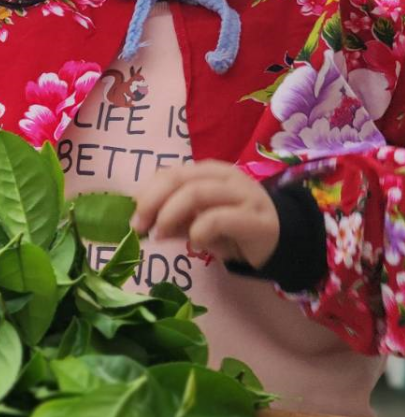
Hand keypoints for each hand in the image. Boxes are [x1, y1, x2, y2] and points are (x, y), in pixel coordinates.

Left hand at [131, 161, 279, 268]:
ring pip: (196, 193)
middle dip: (151, 202)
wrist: (282, 242)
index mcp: (208, 172)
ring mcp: (244, 195)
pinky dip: (199, 232)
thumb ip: (173, 219)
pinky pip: (219, 219)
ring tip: (160, 236)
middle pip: (178, 179)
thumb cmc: (233, 229)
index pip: (169, 173)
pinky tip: (196, 244)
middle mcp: (225, 177)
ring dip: (169, 215)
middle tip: (139, 227)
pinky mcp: (257, 220)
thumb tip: (141, 225)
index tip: (133, 216)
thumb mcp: (197, 222)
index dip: (145, 193)